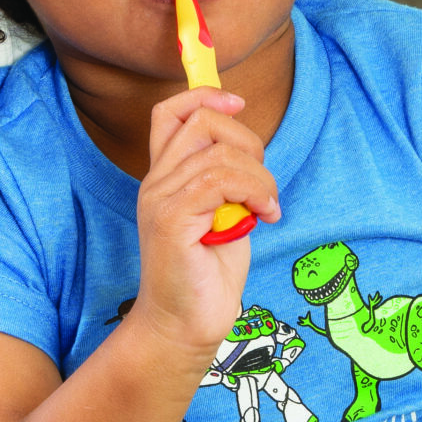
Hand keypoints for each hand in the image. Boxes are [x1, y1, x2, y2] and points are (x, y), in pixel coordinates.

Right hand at [125, 88, 281, 359]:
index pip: (170, 113)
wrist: (185, 326)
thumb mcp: (223, 216)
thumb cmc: (206, 277)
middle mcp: (156, 183)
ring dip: (259, 177)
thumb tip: (251, 152)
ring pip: (220, 153)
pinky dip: (254, 191)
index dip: (204, 96)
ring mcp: (160, 200)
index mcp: (165, 178)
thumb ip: (227, 182)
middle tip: (262, 183)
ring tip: (266, 208)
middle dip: (248, 141)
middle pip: (201, 121)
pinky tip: (262, 216)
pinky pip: (220, 180)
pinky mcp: (172, 220)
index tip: (238, 106)